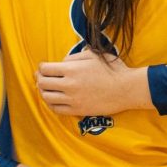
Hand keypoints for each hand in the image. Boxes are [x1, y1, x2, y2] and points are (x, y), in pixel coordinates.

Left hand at [37, 49, 151, 115]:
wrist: (126, 89)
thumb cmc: (112, 69)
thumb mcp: (93, 55)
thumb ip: (73, 58)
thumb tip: (61, 63)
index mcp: (72, 69)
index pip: (45, 69)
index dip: (41, 67)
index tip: (43, 67)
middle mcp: (69, 85)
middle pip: (43, 83)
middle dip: (39, 79)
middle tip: (41, 77)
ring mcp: (72, 99)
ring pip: (47, 97)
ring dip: (43, 92)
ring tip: (46, 88)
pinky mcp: (77, 110)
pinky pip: (56, 109)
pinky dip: (51, 104)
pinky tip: (53, 99)